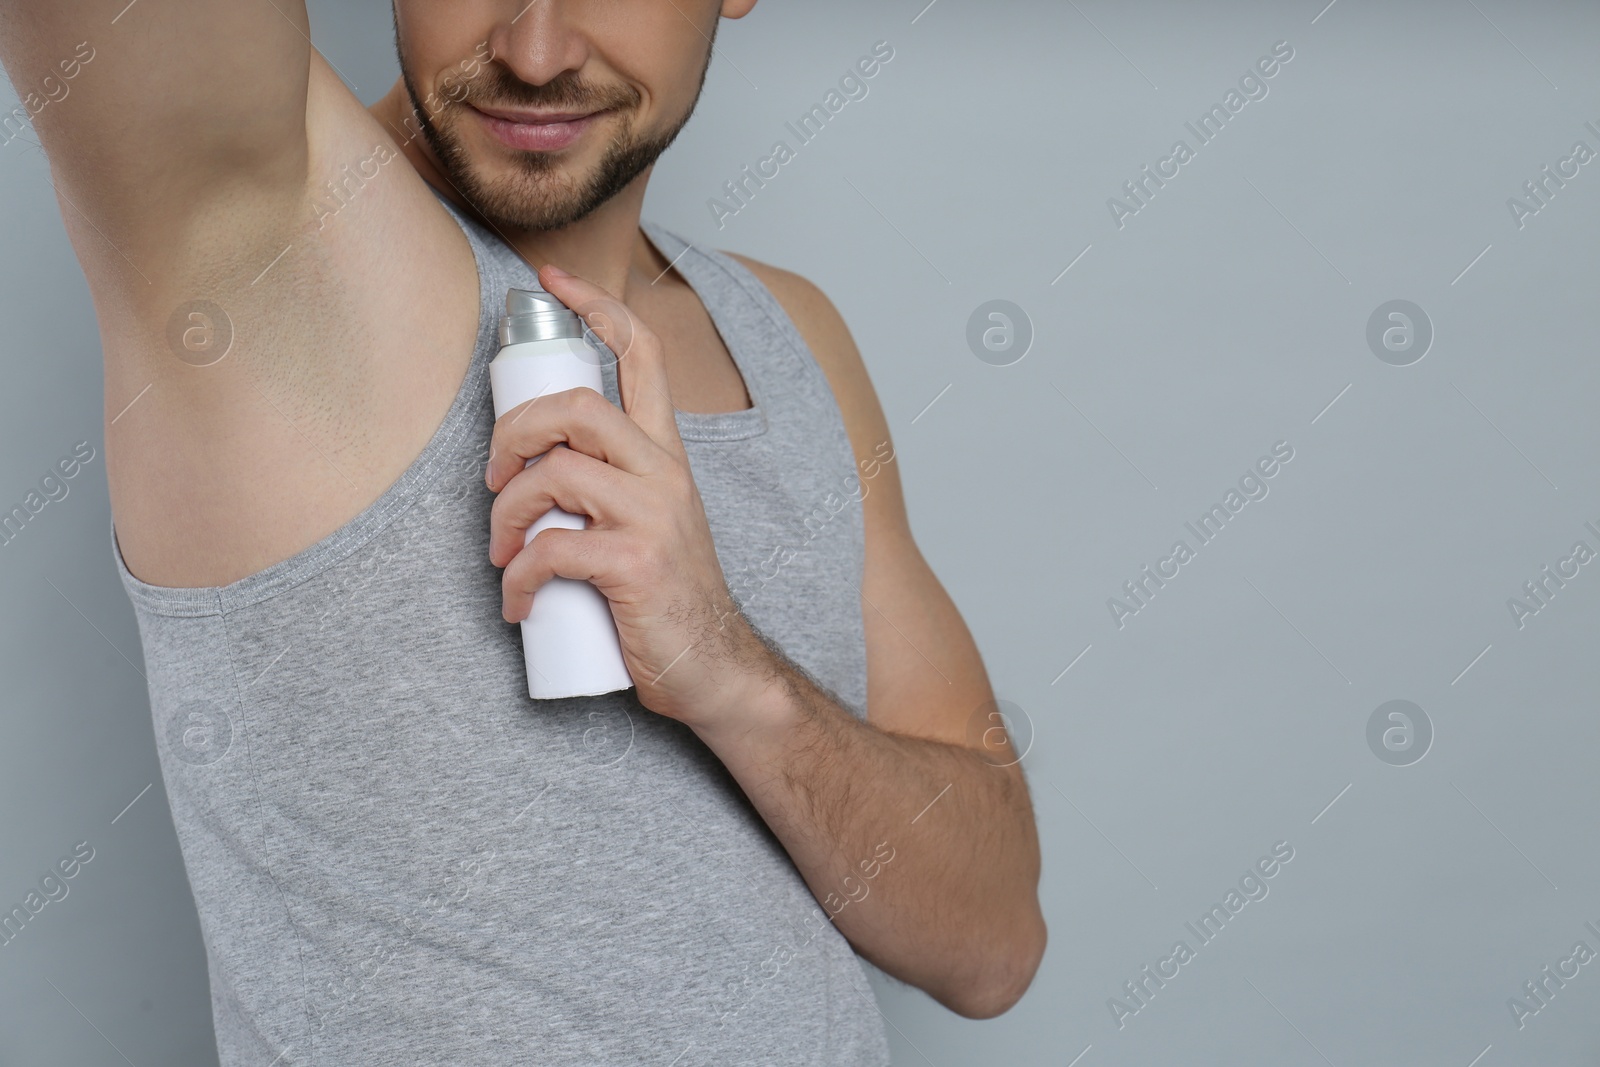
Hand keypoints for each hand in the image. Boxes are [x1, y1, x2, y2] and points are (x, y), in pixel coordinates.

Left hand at [484, 264, 773, 730]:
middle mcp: (665, 474)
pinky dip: (517, 576)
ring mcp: (654, 517)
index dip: (598, 305)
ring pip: (556, 473)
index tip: (553, 280)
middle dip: (514, 430)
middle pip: (580, 405)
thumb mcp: (650, 522)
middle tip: (491, 473)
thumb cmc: (667, 597)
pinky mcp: (636, 564)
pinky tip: (516, 600)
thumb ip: (609, 486)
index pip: (644, 354)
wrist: (716, 667)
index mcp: (667, 455)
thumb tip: (532, 469)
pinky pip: (553, 548)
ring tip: (501, 550)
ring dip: (506, 512)